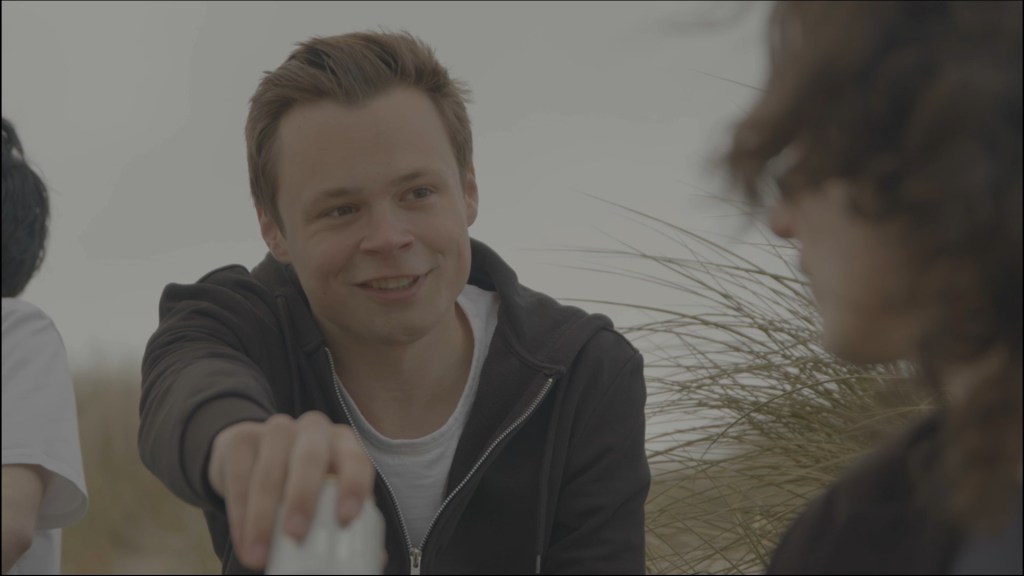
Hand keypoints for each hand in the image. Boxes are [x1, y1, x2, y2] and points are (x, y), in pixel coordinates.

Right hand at [208, 411, 374, 570]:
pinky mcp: (240, 439)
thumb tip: (375, 559)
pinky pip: (239, 476)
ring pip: (270, 471)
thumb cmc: (303, 480)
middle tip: (295, 535)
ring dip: (263, 517)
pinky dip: (240, 515)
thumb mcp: (329, 491)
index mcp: (343, 444)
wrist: (254, 453)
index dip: (353, 486)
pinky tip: (243, 542)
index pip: (356, 459)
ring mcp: (275, 431)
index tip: (346, 519)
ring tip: (259, 556)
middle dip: (302, 497)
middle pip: (310, 458)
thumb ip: (346, 517)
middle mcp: (313, 431)